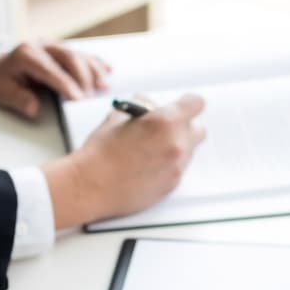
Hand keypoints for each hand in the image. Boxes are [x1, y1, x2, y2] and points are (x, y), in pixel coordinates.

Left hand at [0, 41, 111, 118]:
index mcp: (26, 54)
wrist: (0, 68)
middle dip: (83, 77)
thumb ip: (18, 99)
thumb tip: (34, 108)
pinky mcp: (64, 50)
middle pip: (69, 57)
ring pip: (79, 54)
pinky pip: (84, 54)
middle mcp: (43, 45)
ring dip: (94, 70)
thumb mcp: (3, 92)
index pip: (49, 68)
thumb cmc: (3, 81)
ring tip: (104, 87)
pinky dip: (96, 63)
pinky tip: (108, 70)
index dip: (65, 83)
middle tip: (91, 98)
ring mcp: (55, 46)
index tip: (78, 98)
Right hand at [42, 94, 206, 227]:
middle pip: (198, 129)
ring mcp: (176, 167)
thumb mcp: (118, 116)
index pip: (196, 104)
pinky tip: (148, 165)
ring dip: (177, 146)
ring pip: (189, 151)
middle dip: (185, 126)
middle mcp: (177, 144)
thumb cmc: (100, 152)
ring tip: (151, 149)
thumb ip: (142, 106)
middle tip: (166, 128)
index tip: (183, 105)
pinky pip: (179, 168)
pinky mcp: (172, 185)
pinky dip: (169, 164)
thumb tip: (150, 105)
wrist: (90, 186)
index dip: (188, 103)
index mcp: (165, 122)